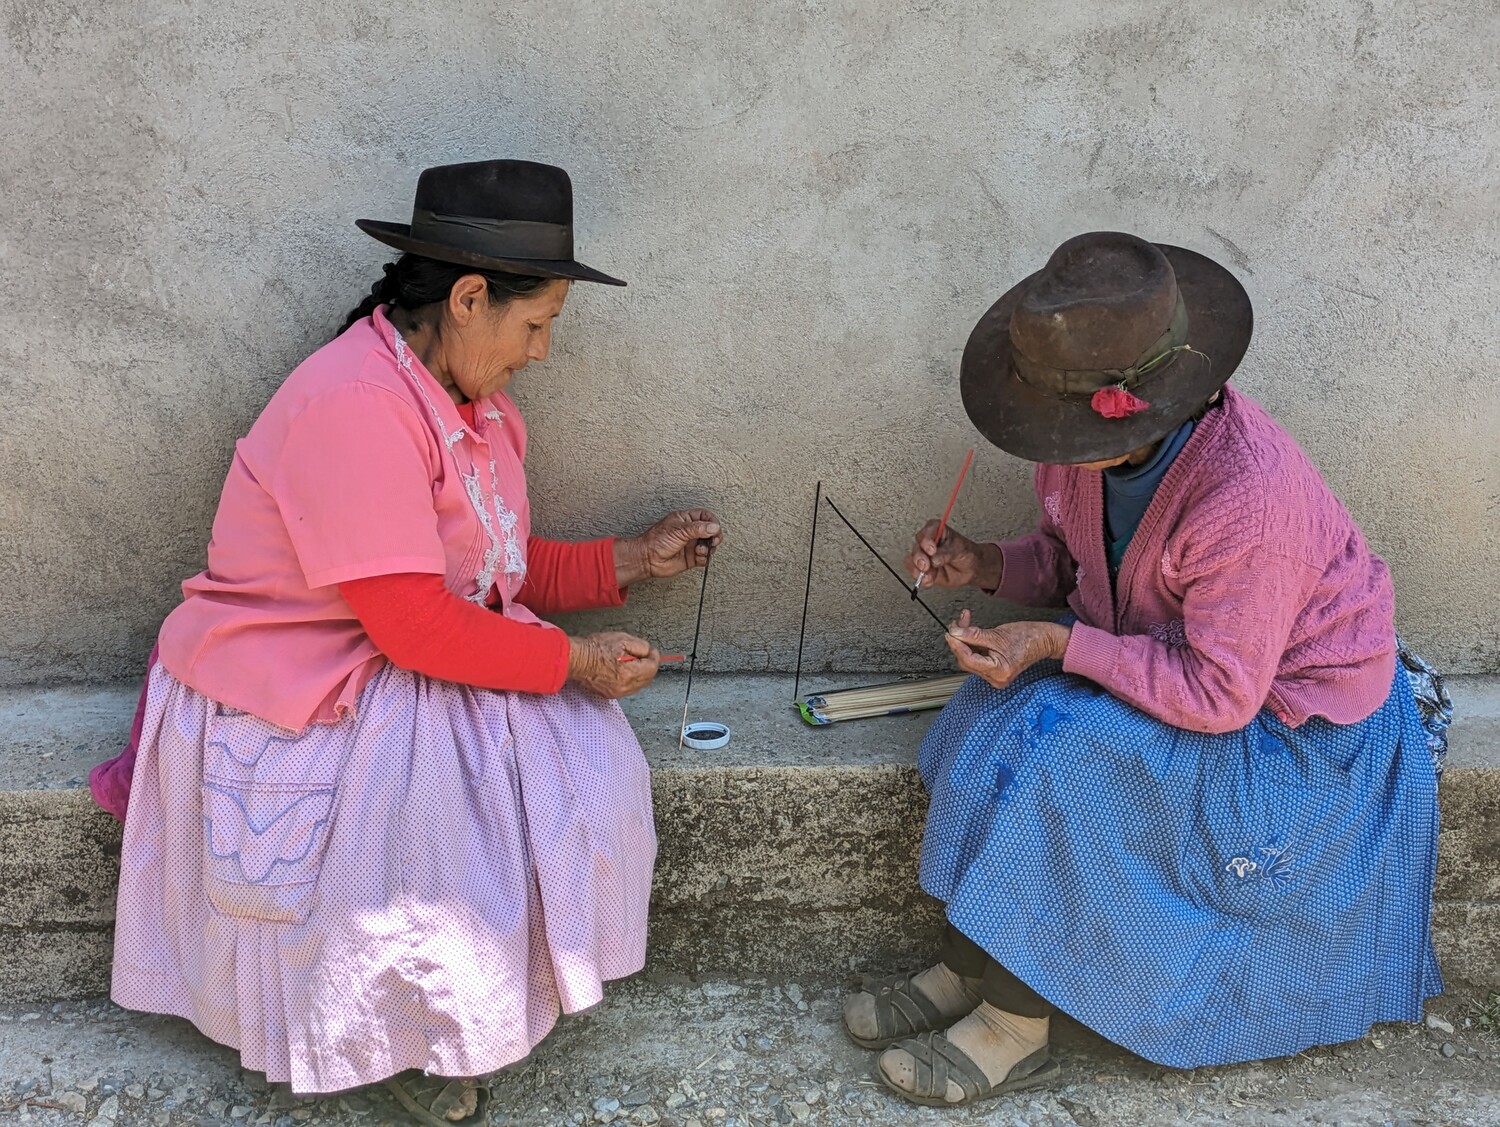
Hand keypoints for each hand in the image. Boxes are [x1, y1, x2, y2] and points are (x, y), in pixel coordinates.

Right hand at [567, 631, 660, 698]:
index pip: (652, 668)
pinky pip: (627, 689)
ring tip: (633, 662)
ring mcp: (617, 692)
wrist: (576, 660)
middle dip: (649, 667)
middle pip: (647, 679)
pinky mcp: (609, 694)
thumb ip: (640, 646)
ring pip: (638, 685)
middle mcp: (624, 686)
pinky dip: (630, 680)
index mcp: (629, 673)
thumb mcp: (622, 639)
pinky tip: (624, 670)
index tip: (651, 651)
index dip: (654, 657)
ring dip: (640, 675)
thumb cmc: (595, 649)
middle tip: (645, 655)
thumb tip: (648, 652)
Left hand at [617, 509, 724, 584]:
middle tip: (713, 540)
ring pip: (709, 545)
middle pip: (711, 531)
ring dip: (708, 548)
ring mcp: (691, 545)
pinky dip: (704, 558)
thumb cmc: (656, 541)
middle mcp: (690, 531)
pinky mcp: (691, 558)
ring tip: (700, 549)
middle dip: (714, 536)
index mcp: (686, 519)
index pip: (705, 516)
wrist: (648, 559)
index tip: (714, 528)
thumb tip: (714, 527)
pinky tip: (698, 556)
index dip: (712, 521)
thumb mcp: (679, 530)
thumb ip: (698, 528)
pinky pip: (705, 558)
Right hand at [905, 522, 1002, 591]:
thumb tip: (934, 559)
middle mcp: (926, 542)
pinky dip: (920, 578)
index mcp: (936, 530)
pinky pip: (915, 572)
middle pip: (916, 548)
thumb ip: (946, 553)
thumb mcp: (959, 549)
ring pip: (912, 561)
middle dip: (919, 558)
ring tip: (929, 576)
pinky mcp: (922, 568)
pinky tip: (928, 580)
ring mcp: (923, 556)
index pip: (927, 532)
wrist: (970, 568)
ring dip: (918, 570)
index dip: (927, 541)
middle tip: (926, 566)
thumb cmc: (966, 553)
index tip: (932, 550)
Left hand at [944, 611, 1069, 690]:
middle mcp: (996, 678)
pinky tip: (971, 632)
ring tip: (965, 622)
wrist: (1043, 640)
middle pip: (966, 660)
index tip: (949, 631)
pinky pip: (977, 658)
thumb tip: (954, 633)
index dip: (956, 644)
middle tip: (957, 623)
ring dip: (965, 640)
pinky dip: (972, 645)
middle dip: (960, 641)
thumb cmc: (1027, 637)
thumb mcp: (997, 634)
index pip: (968, 659)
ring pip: (970, 659)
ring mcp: (995, 676)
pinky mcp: (994, 671)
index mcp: (998, 671)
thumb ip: (973, 635)